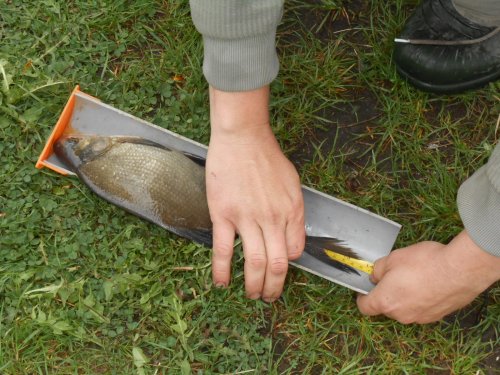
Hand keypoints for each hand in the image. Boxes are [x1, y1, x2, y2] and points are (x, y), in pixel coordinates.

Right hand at [206, 85, 304, 301]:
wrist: (243, 137)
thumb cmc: (267, 157)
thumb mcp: (292, 183)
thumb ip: (293, 210)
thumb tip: (290, 233)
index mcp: (292, 211)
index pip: (295, 251)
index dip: (288, 264)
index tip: (278, 268)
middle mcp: (273, 219)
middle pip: (277, 264)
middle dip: (274, 287)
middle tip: (268, 297)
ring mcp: (247, 218)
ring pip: (254, 263)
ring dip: (253, 286)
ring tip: (251, 296)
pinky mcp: (223, 215)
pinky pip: (224, 250)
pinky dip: (222, 271)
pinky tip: (222, 283)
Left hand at [357, 230, 499, 323]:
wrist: (461, 270)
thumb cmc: (424, 262)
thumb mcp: (393, 258)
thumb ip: (378, 270)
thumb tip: (375, 276)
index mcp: (386, 301)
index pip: (365, 307)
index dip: (362, 297)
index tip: (365, 288)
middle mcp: (402, 315)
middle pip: (386, 307)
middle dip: (387, 292)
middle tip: (394, 275)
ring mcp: (421, 318)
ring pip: (405, 308)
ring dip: (405, 296)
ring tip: (415, 276)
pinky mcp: (437, 316)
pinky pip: (422, 308)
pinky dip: (421, 298)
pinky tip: (429, 282)